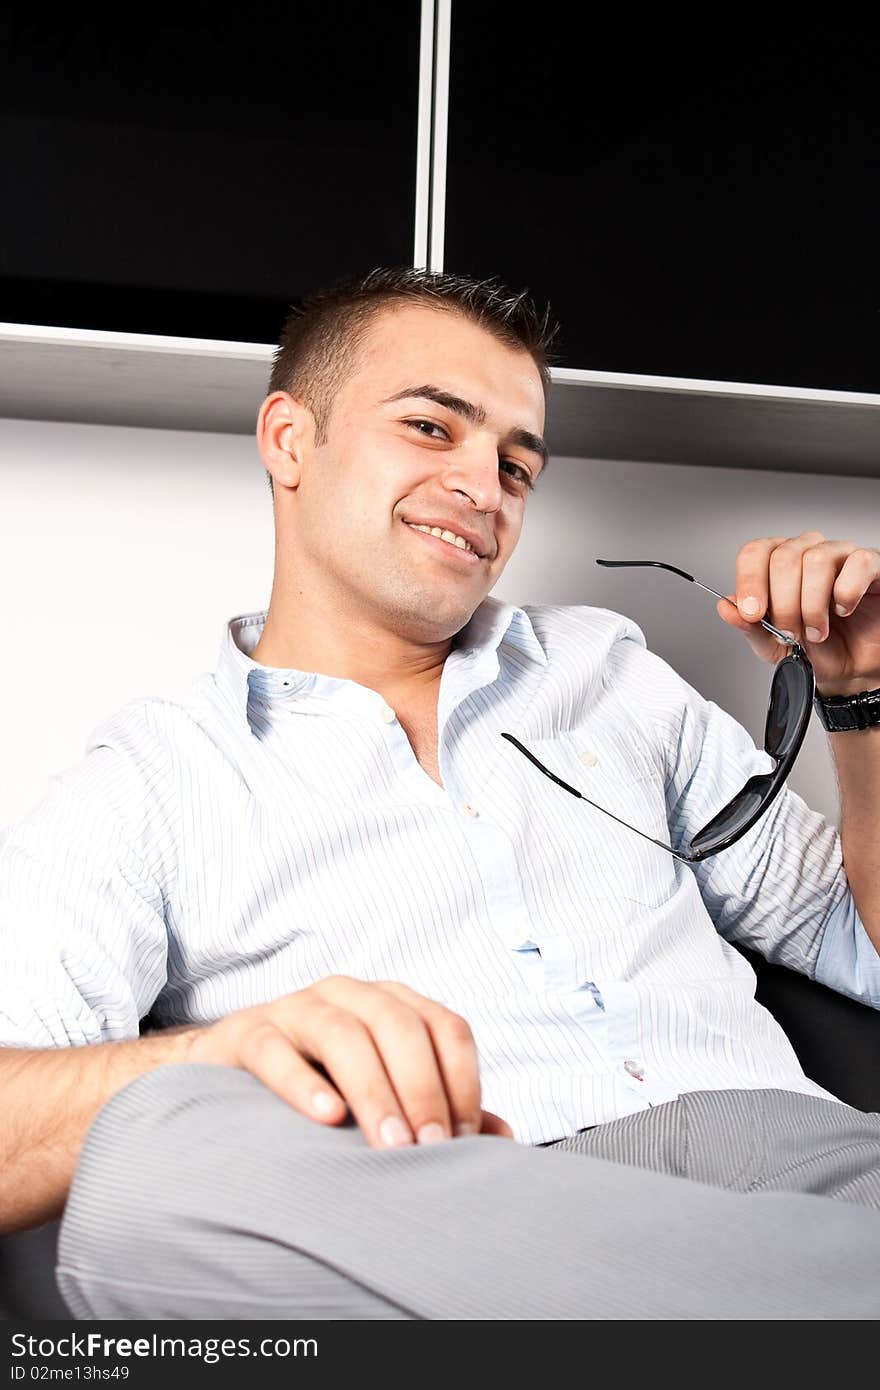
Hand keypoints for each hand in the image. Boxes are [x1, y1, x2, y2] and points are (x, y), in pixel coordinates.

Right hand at [185, 975, 512, 1147]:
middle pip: (399, 1024)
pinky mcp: (248, 1032)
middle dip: (422, 1088)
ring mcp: (296, 1008)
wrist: (230, 1075)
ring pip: (343, 1032)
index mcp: (392, 1004)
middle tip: (430, 1149)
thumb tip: (504, 1141)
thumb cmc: (324, 1085)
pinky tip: (325, 1115)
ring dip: (373, 1089)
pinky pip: (275, 1048)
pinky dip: (301, 1080)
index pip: (445, 1026)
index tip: (466, 1140)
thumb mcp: (385, 1094)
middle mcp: (349, 995)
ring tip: (388, 1144)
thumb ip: (439, 1112)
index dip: (462, 1080)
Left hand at [716, 531, 879, 696]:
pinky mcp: (871, 565)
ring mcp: (841, 555)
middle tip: (791, 631)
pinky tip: (843, 610)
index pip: (756, 552)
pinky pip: (857, 563)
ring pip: (816, 559)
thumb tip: (727, 606)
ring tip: (817, 630)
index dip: (750, 581)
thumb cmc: (817, 650)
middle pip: (783, 557)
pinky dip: (846, 593)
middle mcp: (809, 552)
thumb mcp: (773, 645)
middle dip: (784, 603)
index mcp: (780, 565)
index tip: (753, 613)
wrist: (853, 668)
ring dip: (813, 605)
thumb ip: (749, 626)